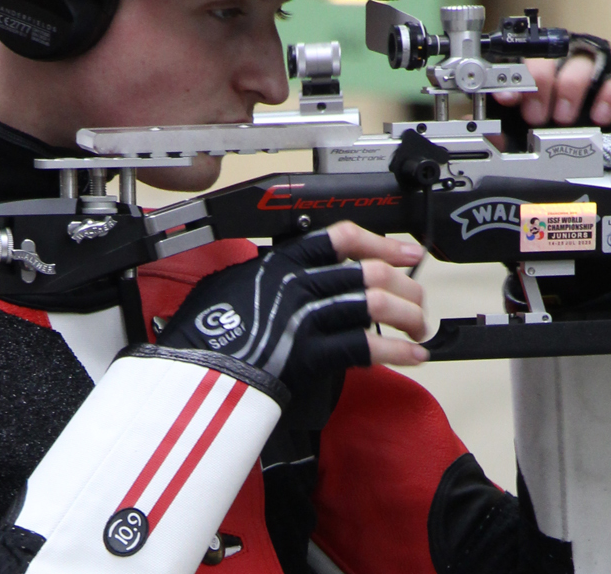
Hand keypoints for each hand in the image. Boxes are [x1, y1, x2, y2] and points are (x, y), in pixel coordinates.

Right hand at [156, 222, 426, 391]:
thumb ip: (264, 275)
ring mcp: (305, 317)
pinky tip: (412, 357)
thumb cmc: (201, 333)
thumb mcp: (228, 284)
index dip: (382, 243)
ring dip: (408, 317)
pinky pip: (366, 347)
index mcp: (280, 261)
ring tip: (418, 330)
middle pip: (369, 273)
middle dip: (406, 288)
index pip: (341, 237)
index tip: (406, 253)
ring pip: (375, 304)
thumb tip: (284, 274)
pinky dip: (398, 352)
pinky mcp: (310, 353)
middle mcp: (298, 283)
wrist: (191, 371)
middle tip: (417, 302)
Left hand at [489, 34, 610, 150]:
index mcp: (535, 72)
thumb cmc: (553, 130)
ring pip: (582, 60)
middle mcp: (563, 64)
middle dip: (539, 82)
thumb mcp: (523, 132)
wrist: (595, 148)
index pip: (519, 60)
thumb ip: (504, 131)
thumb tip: (485, 136)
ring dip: (570, 87)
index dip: (511, 77)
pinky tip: (598, 115)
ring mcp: (594, 71)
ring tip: (563, 117)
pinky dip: (608, 96)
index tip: (507, 99)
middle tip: (535, 116)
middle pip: (551, 54)